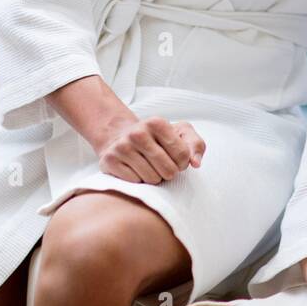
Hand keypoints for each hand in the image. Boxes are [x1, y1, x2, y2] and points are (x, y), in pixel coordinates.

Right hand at [91, 110, 205, 184]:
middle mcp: (137, 133)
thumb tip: (196, 163)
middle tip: (163, 166)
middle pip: (168, 170)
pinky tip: (135, 170)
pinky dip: (139, 180)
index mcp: (157, 123)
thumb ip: (196, 145)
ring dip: (154, 178)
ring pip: (152, 179)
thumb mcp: (180, 133)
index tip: (177, 159)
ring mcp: (122, 147)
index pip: (183, 155)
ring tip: (149, 167)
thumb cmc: (156, 138)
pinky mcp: (110, 161)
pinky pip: (136, 183)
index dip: (183, 163)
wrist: (120, 137)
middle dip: (170, 172)